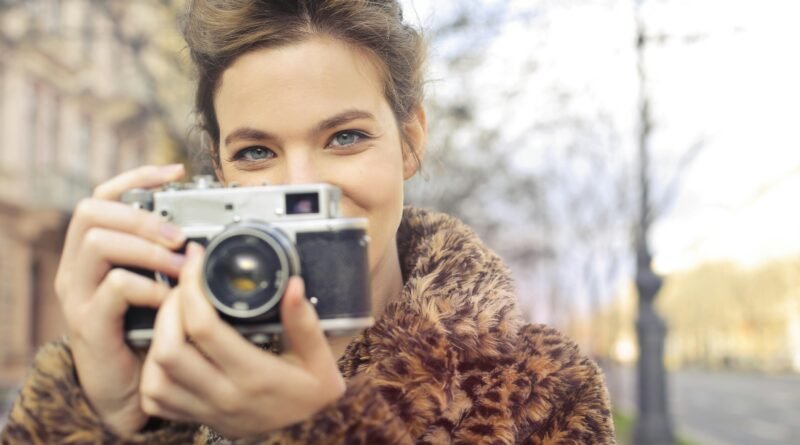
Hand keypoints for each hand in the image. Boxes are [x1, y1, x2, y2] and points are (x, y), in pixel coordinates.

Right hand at [54, 164, 186, 434]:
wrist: (126, 388)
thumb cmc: (145, 331)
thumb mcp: (156, 284)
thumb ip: (167, 256)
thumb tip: (205, 227)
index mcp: (93, 250)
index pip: (102, 195)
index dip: (137, 177)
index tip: (175, 172)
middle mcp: (77, 266)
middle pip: (92, 211)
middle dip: (141, 216)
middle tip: (179, 235)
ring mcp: (78, 294)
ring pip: (98, 243)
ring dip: (148, 249)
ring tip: (182, 265)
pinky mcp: (89, 323)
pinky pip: (114, 288)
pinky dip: (148, 287)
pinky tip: (168, 298)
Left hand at [139, 243, 345, 438]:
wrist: (310, 436)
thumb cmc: (313, 394)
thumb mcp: (321, 358)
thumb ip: (305, 322)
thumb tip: (292, 285)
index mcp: (255, 376)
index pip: (205, 328)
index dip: (193, 289)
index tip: (197, 261)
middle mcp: (225, 396)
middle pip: (169, 349)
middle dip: (167, 308)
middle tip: (184, 285)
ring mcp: (207, 411)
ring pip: (156, 377)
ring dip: (157, 339)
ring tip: (174, 312)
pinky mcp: (198, 420)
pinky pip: (156, 400)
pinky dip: (153, 371)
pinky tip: (169, 348)